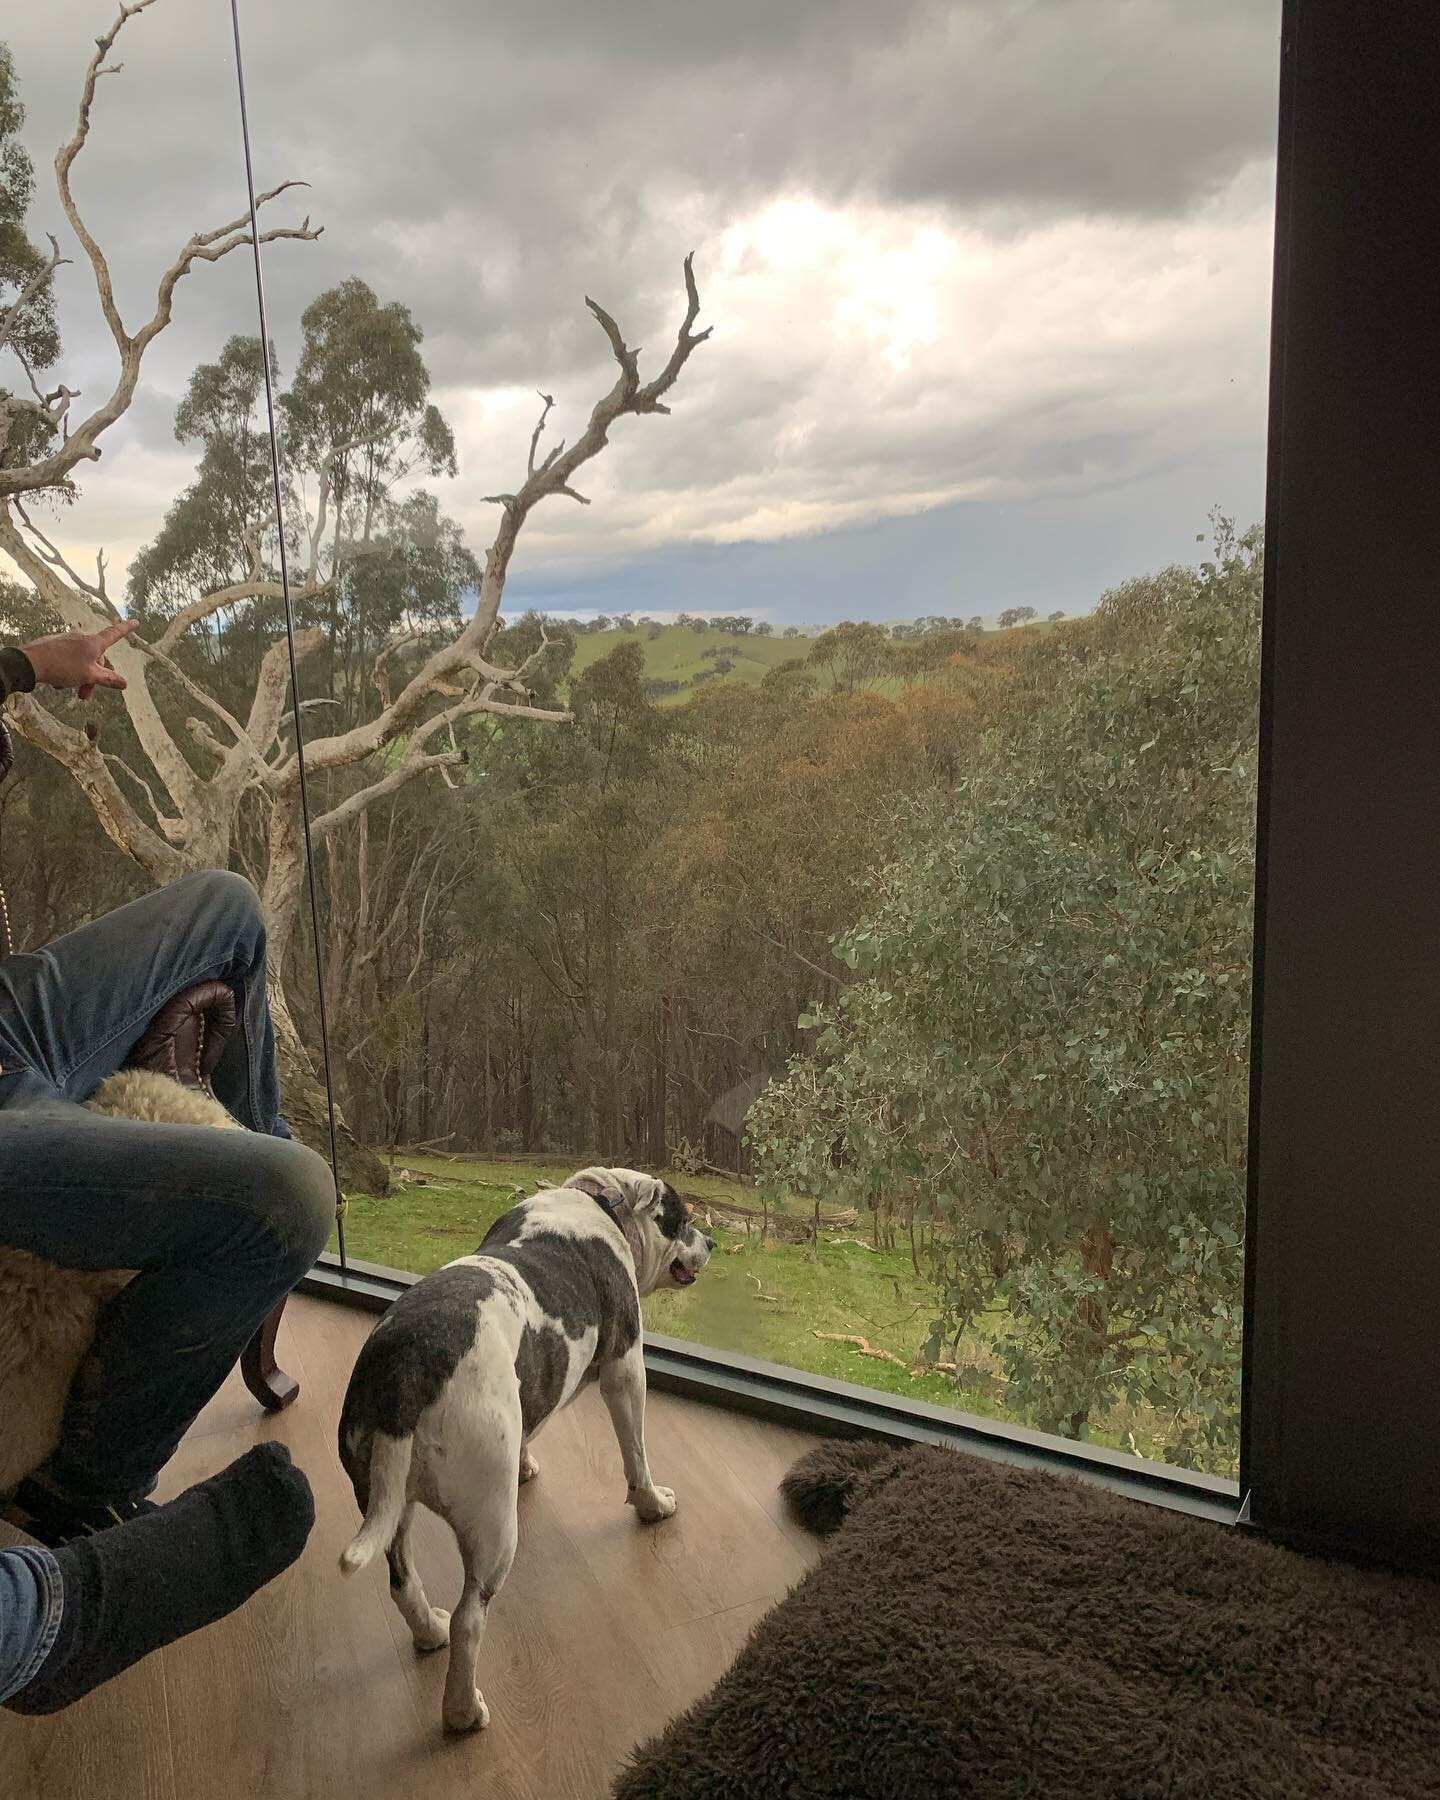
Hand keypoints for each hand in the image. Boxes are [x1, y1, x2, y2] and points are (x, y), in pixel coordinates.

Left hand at [22, 620, 138, 699]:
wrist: (31, 662)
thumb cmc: (62, 667)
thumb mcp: (89, 676)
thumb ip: (108, 679)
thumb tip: (124, 683)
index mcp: (93, 644)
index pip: (114, 635)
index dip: (126, 629)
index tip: (135, 622)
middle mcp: (81, 639)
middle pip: (96, 657)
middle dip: (94, 676)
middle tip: (84, 694)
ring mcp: (67, 641)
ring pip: (81, 660)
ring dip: (80, 676)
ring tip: (71, 688)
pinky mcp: (55, 645)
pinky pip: (68, 659)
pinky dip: (68, 671)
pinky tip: (59, 681)